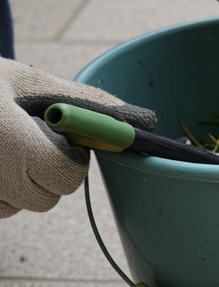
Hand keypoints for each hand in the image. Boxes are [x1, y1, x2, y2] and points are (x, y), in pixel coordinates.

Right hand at [0, 58, 154, 217]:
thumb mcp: (24, 80)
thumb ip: (80, 100)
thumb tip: (136, 118)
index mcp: (6, 136)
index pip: (64, 176)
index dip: (69, 160)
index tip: (56, 139)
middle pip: (46, 198)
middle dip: (48, 174)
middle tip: (28, 142)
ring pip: (20, 207)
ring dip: (20, 185)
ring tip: (0, 148)